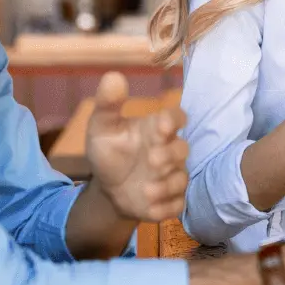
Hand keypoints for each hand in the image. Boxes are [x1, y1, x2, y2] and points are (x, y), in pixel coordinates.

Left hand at [85, 72, 188, 222]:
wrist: (107, 188)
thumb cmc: (110, 150)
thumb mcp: (102, 126)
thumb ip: (108, 104)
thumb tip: (113, 76)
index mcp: (156, 129)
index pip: (176, 117)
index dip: (174, 120)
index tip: (162, 126)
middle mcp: (169, 150)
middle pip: (182, 149)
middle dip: (170, 155)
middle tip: (152, 160)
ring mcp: (171, 176)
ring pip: (181, 179)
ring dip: (167, 185)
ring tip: (146, 190)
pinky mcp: (170, 200)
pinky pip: (177, 204)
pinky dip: (166, 207)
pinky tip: (150, 208)